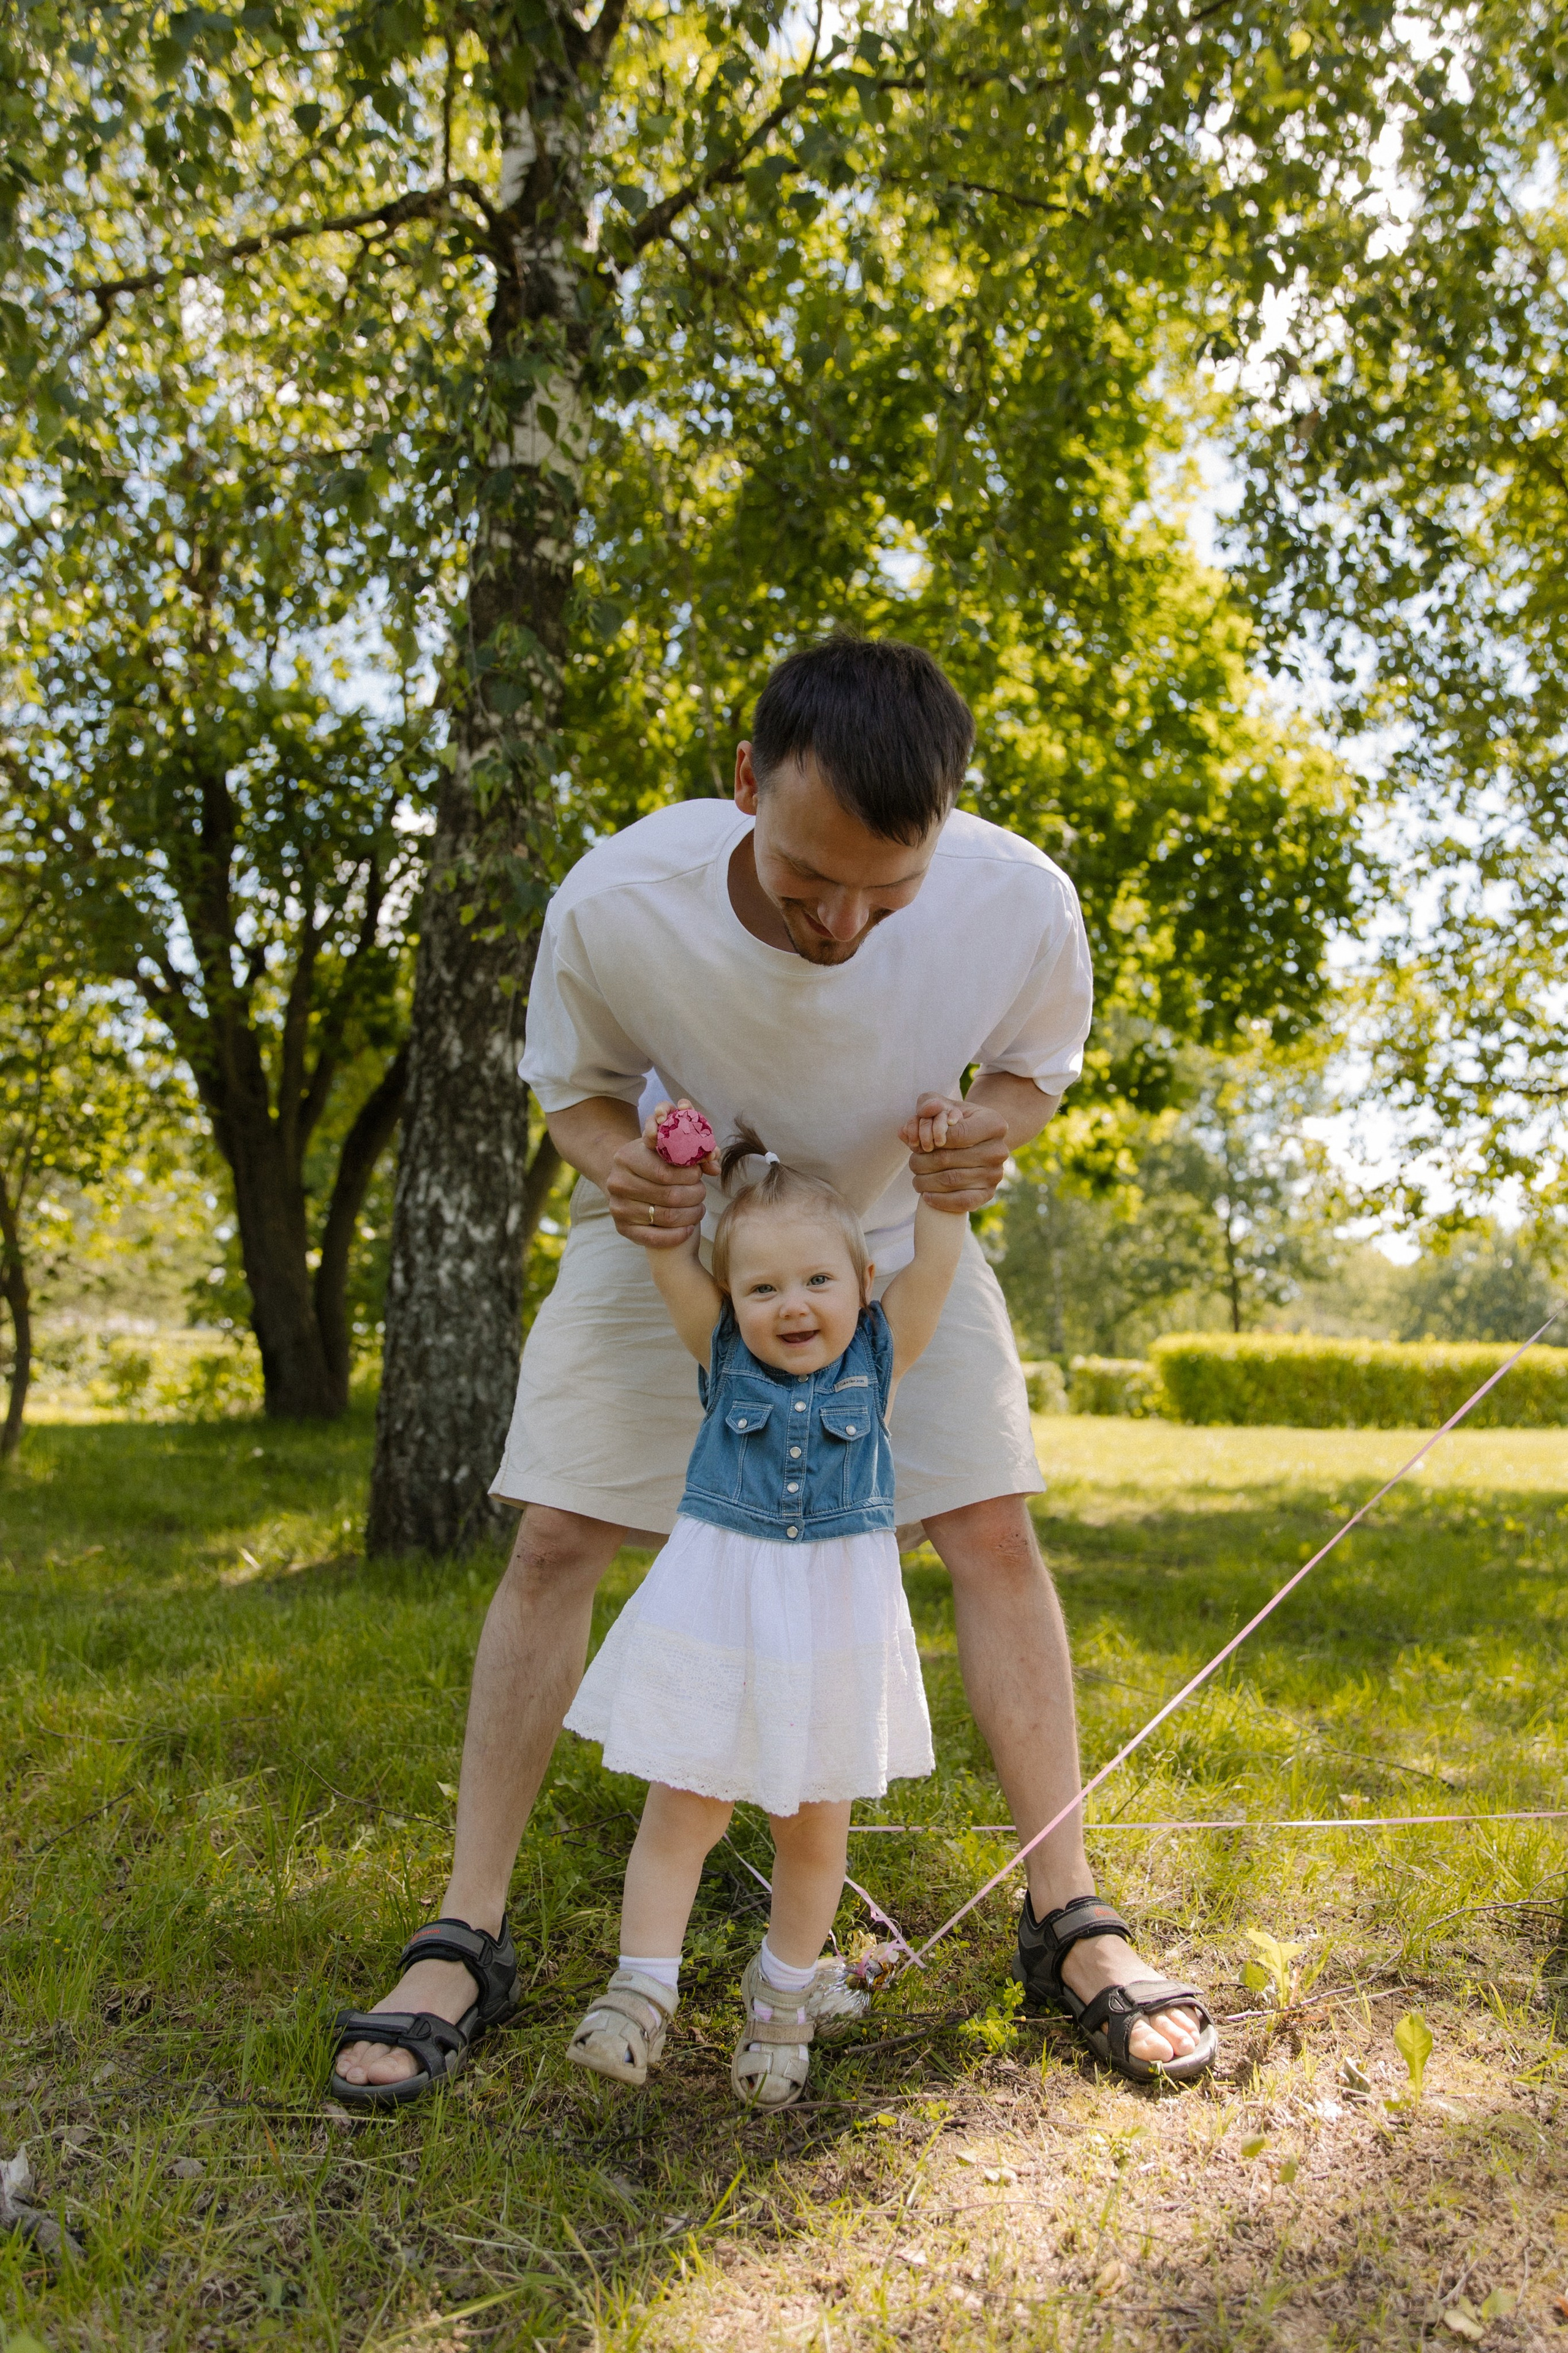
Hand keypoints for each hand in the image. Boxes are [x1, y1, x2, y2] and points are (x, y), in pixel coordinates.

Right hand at [604, 1100, 715, 1248]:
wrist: (626, 1180)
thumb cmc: (652, 1163)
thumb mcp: (666, 1149)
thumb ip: (692, 1152)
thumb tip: (713, 1163)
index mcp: (626, 1158)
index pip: (666, 1172)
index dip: (690, 1176)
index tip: (698, 1175)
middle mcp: (617, 1183)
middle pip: (670, 1196)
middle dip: (694, 1195)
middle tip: (701, 1193)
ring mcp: (618, 1208)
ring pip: (667, 1217)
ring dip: (691, 1214)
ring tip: (698, 1208)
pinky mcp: (623, 1229)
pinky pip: (655, 1238)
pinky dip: (678, 1235)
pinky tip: (689, 1228)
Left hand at [899, 1092, 1008, 1213]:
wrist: (979, 1142)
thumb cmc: (957, 1121)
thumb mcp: (944, 1105)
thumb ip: (929, 1102)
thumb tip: (925, 1110)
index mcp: (993, 1124)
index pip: (956, 1134)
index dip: (931, 1140)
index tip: (919, 1143)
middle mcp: (999, 1150)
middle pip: (948, 1159)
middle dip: (922, 1162)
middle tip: (912, 1163)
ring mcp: (996, 1173)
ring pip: (951, 1181)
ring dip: (925, 1182)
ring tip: (916, 1178)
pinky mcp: (989, 1193)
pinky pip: (964, 1202)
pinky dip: (941, 1201)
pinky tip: (927, 1196)